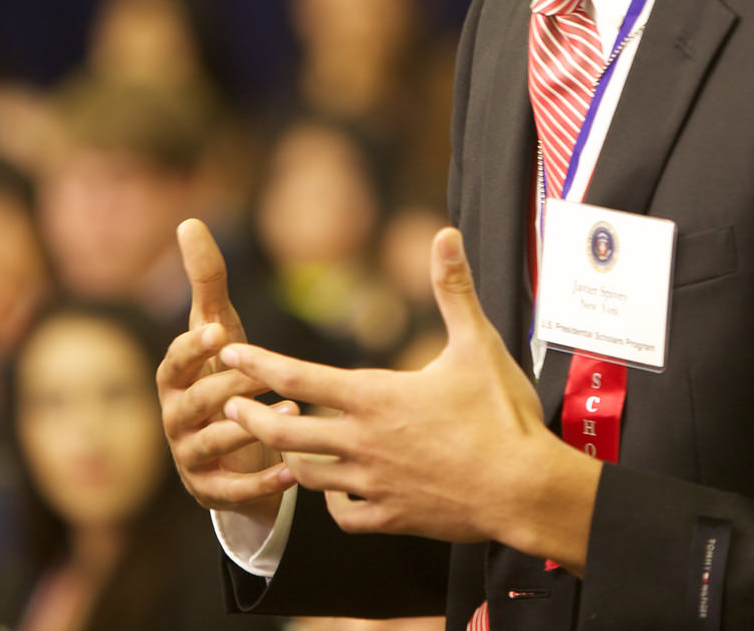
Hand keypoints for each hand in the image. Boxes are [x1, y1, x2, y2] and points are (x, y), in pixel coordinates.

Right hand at [156, 219, 297, 518]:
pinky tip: (295, 471)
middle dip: (231, 388)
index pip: (174, 362)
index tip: (221, 333)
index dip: (194, 349)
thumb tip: (189, 222)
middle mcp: (174, 418)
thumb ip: (206, 281)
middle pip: (197, 403)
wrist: (229, 447)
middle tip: (268, 378)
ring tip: (292, 416)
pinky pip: (233, 492)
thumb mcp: (217, 330)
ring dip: (252, 432)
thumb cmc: (222, 374)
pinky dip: (263, 484)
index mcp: (173, 380)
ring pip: (215, 445)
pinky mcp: (211, 491)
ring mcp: (189, 457)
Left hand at [222, 228, 601, 571]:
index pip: (300, 377)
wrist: (523, 489)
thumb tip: (445, 234)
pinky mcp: (392, 518)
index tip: (231, 353)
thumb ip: (453, 288)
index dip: (259, 363)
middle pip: (286, 432)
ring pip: (308, 476)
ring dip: (289, 456)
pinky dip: (331, 503)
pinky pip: (344, 516)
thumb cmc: (501, 415)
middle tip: (230, 406)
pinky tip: (333, 493)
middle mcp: (363, 442)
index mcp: (376, 396)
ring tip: (280, 443)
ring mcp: (374, 484)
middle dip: (251, 417)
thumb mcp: (478, 343)